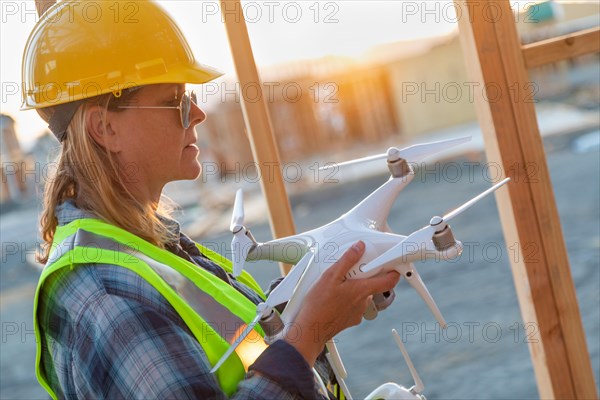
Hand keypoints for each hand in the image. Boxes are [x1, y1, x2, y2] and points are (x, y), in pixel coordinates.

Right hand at [284, 241, 399, 365]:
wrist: (310, 329)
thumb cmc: (319, 305)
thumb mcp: (330, 276)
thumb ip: (347, 260)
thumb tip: (359, 247)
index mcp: (362, 290)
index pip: (389, 280)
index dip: (393, 270)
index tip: (390, 263)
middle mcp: (364, 302)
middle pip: (372, 284)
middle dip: (363, 275)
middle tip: (348, 270)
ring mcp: (358, 312)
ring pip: (361, 294)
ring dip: (353, 287)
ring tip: (336, 284)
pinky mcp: (351, 319)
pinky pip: (354, 304)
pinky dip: (347, 299)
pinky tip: (333, 297)